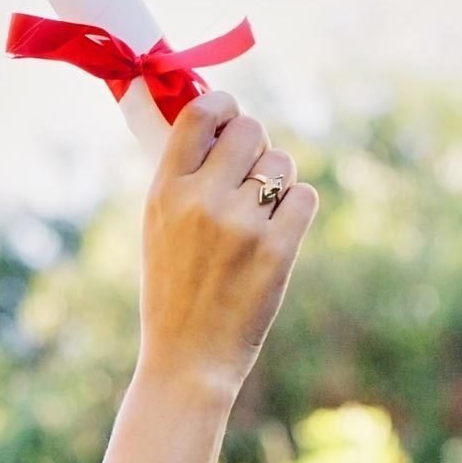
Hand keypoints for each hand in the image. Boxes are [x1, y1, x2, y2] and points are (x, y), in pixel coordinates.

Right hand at [136, 90, 318, 400]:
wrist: (187, 358)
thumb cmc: (172, 290)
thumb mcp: (157, 227)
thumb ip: (182, 176)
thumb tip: (216, 119)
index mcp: (164, 191)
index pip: (200, 113)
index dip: (224, 104)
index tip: (229, 114)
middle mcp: (201, 200)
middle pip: (251, 129)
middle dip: (256, 144)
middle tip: (249, 171)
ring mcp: (241, 224)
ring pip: (282, 162)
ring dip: (277, 179)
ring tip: (259, 212)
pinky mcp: (277, 248)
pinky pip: (304, 196)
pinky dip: (295, 209)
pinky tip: (276, 232)